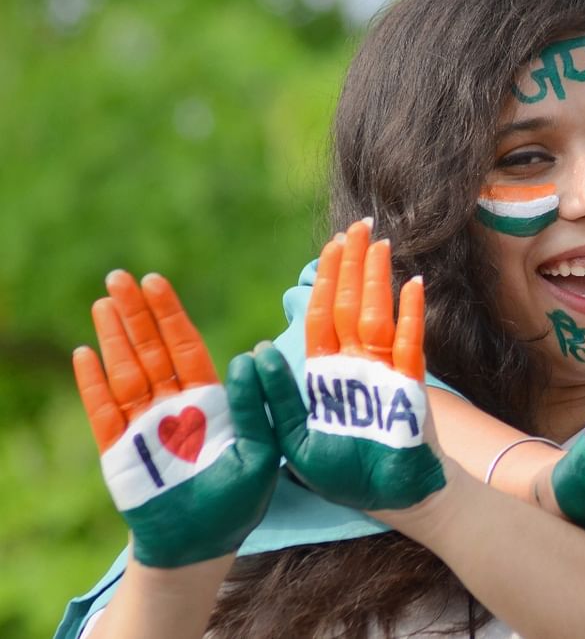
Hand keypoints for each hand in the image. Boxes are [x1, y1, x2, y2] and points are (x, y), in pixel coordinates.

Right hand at [72, 271, 282, 567]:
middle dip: (136, 314)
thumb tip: (248, 355)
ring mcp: (143, 426)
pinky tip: (85, 353)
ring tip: (103, 302)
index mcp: (209, 401)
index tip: (156, 282)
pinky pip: (103, 412)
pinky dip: (93, 384)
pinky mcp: (120, 451)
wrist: (203, 545)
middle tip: (120, 276)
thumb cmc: (239, 501)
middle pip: (151, 350)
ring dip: (113, 338)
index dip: (169, 314)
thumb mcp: (264, 452)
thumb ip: (256, 407)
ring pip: (125, 372)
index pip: (185, 347)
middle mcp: (173, 406)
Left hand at [272, 220, 444, 510]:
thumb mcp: (294, 440)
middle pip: (351, 305)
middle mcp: (355, 366)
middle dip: (353, 265)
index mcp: (325, 374)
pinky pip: (409, 346)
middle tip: (359, 226)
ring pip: (377, 316)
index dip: (325, 279)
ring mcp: (384, 374)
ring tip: (379, 243)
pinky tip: (413, 285)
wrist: (392, 500)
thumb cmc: (345, 475)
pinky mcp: (407, 389)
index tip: (330, 245)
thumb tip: (256, 351)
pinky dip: (411, 315)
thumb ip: (277, 399)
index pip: (323, 316)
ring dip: (377, 279)